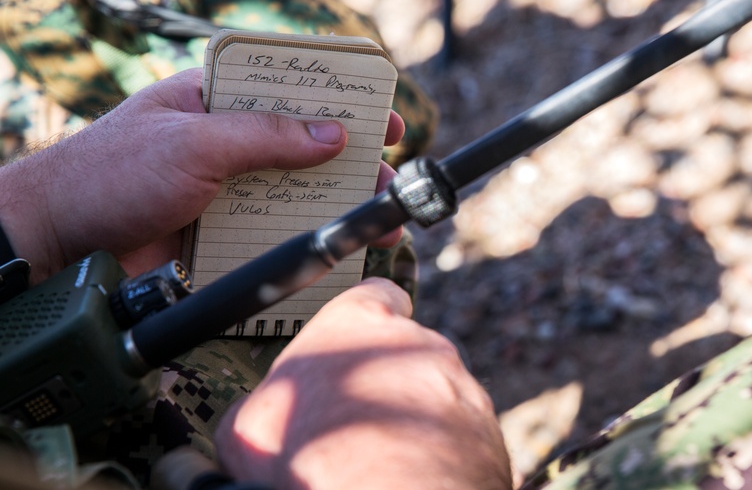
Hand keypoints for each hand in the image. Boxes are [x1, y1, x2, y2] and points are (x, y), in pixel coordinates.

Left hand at [0, 68, 404, 282]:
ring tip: (377, 224)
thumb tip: (334, 136)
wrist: (55, 242)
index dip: (343, 100)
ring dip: (335, 204)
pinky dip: (303, 237)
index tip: (383, 117)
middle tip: (387, 178)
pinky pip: (271, 229)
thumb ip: (266, 136)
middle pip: (304, 144)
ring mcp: (223, 185)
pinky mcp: (218, 228)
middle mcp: (226, 138)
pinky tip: (332, 246)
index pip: (292, 87)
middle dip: (351, 162)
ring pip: (294, 190)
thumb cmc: (111, 174)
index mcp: (217, 97)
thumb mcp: (194, 143)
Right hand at [214, 277, 511, 489]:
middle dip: (385, 383)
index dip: (366, 316)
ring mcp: (460, 387)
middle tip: (357, 425)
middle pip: (404, 352)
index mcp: (360, 323)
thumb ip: (264, 401)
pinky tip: (413, 478)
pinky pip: (461, 436)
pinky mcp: (487, 431)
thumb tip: (259, 418)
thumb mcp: (250, 422)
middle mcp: (419, 343)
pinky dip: (441, 453)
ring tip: (384, 461)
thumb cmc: (312, 453)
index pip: (375, 294)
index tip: (354, 338)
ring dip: (414, 420)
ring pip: (436, 396)